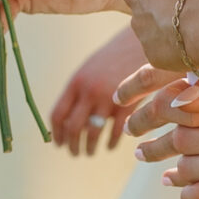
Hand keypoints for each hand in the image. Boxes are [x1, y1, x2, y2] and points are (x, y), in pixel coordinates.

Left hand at [49, 27, 147, 153]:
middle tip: (74, 153)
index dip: (56, 133)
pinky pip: (114, 133)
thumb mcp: (90, 70)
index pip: (57, 114)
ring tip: (90, 153)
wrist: (142, 44)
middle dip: (71, 145)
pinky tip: (110, 146)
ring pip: (92, 134)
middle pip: (73, 128)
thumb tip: (71, 123)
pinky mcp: (127, 105)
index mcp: (76, 82)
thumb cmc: (114, 58)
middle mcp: (89, 91)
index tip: (58, 143)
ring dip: (89, 148)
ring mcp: (108, 99)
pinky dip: (110, 143)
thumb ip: (79, 93)